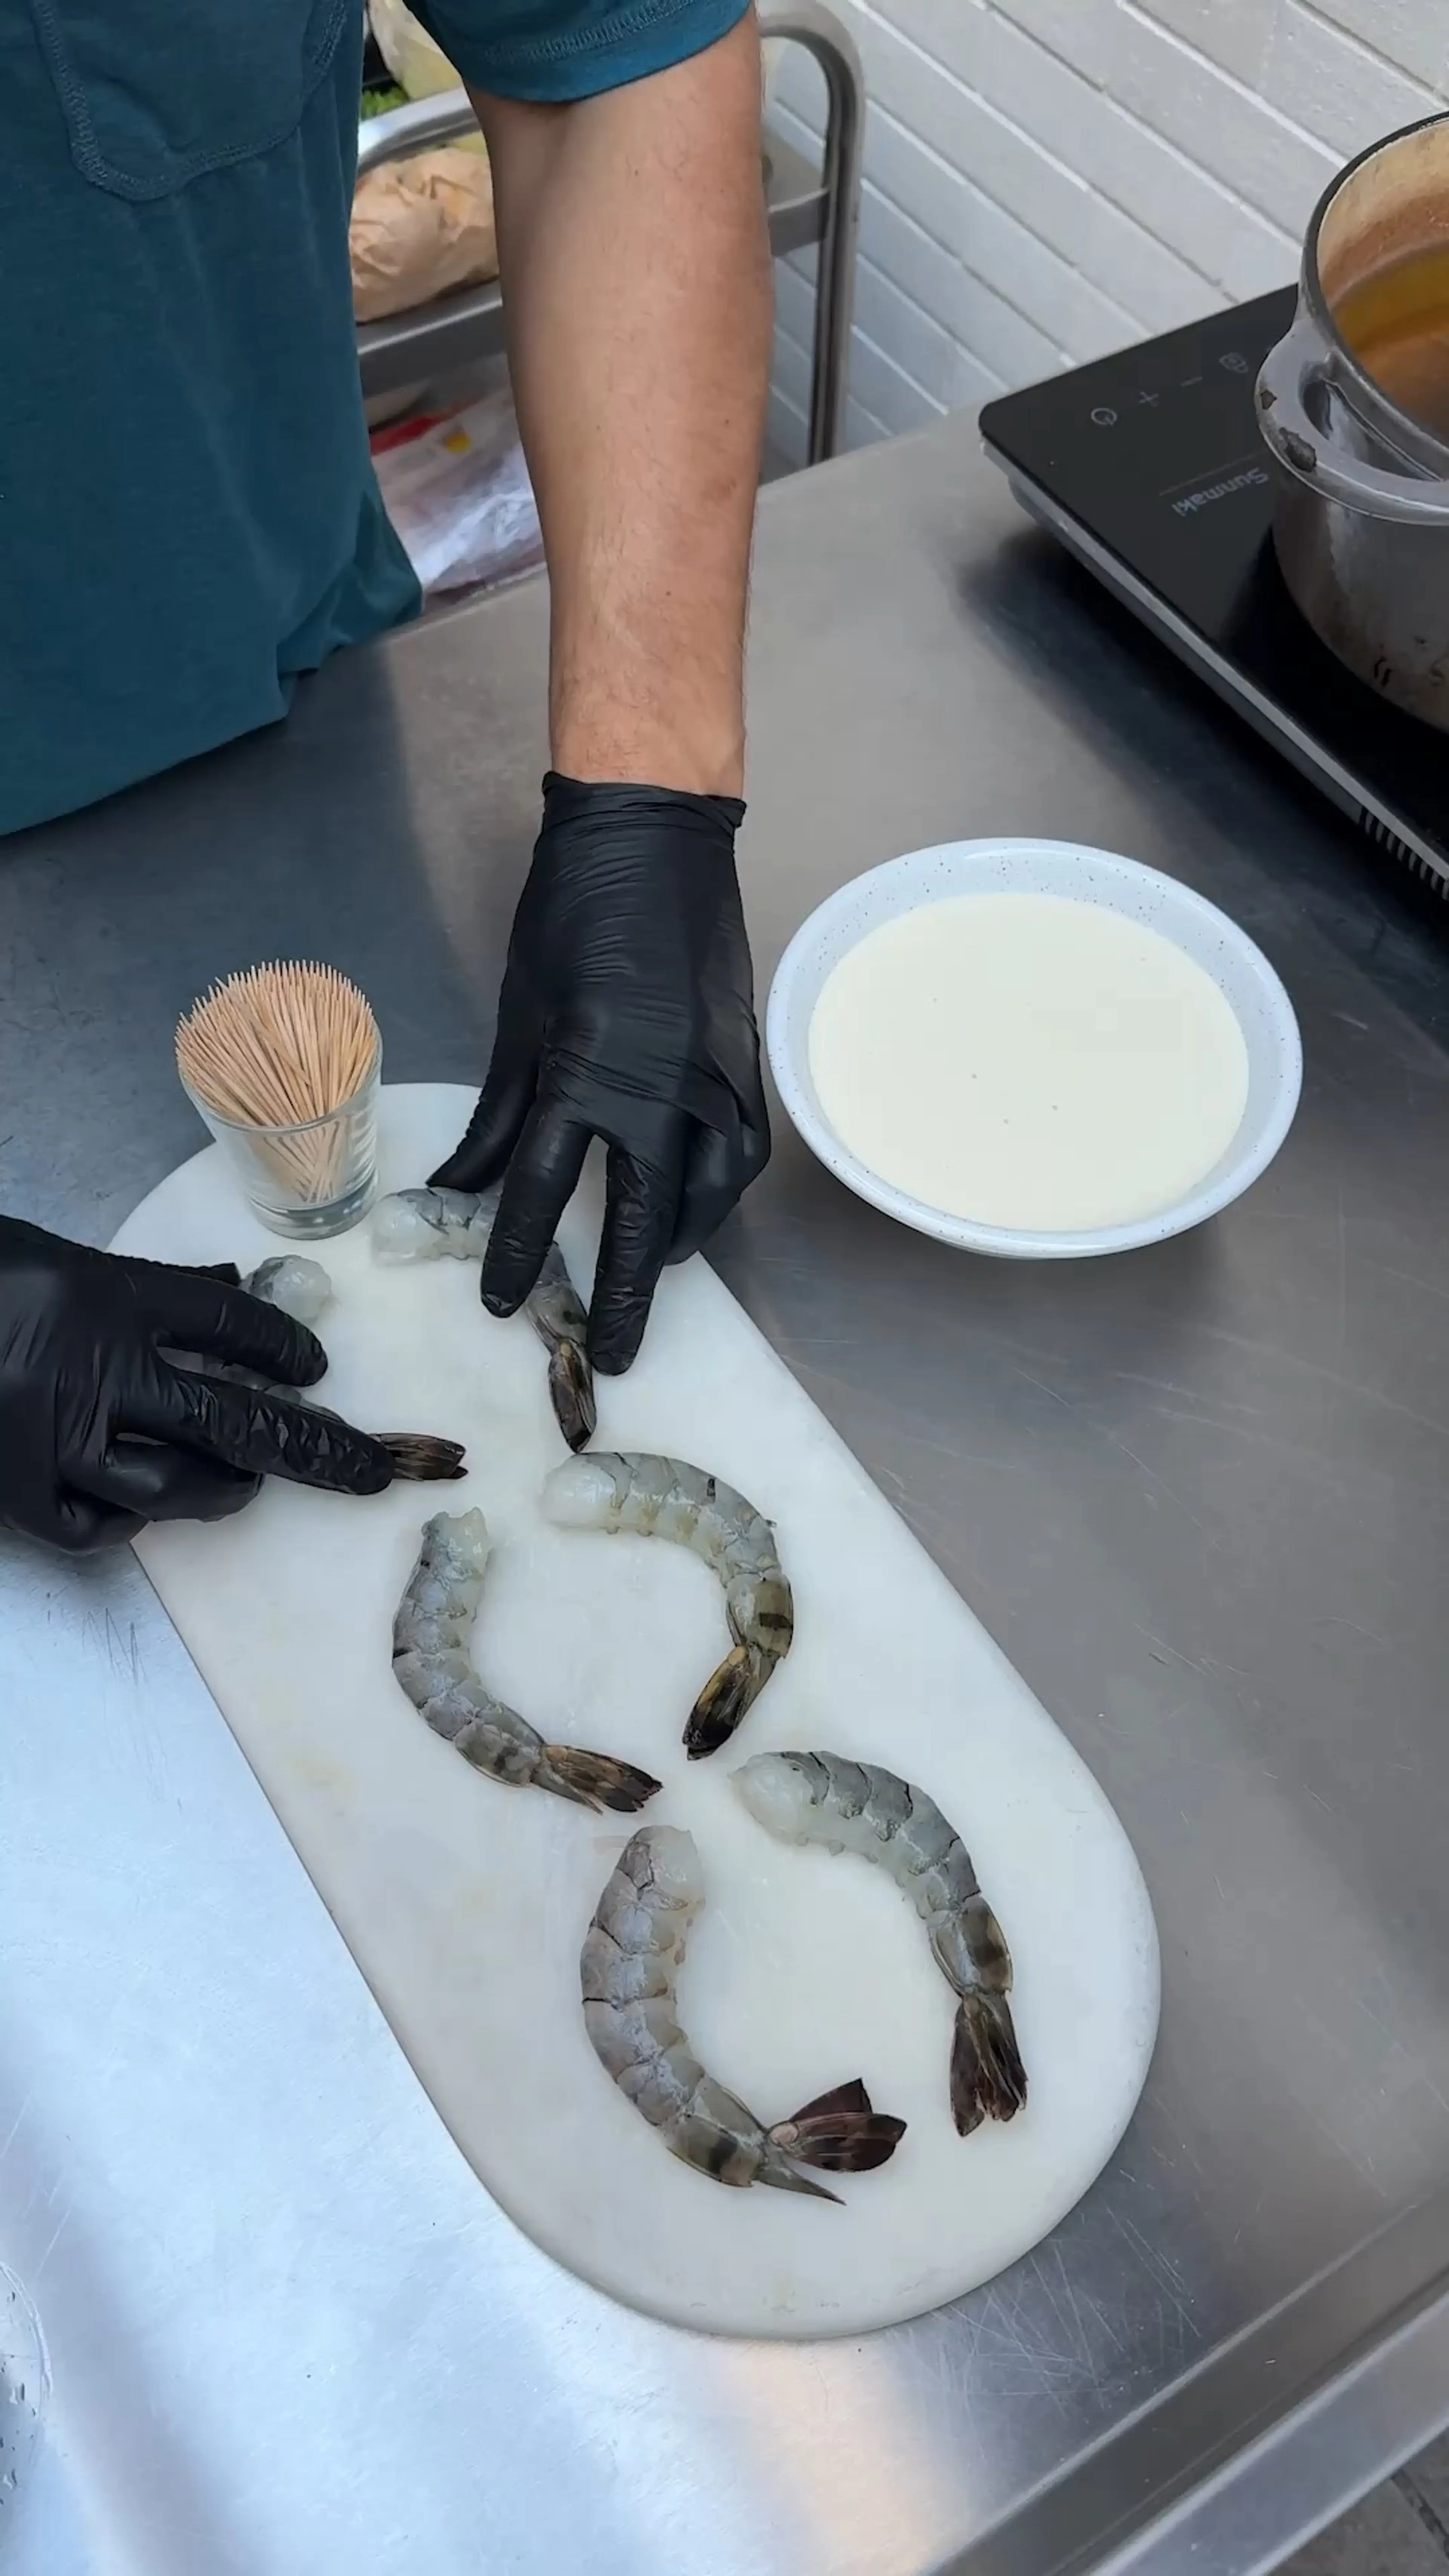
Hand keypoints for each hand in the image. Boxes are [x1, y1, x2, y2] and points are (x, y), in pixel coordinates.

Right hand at [0, 1218, 395, 1552]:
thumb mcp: (60, 1260)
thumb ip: (142, 1286)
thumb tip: (229, 1289)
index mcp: (100, 1293)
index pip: (226, 1323)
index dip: (283, 1347)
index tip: (317, 1369)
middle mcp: (87, 1369)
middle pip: (231, 1417)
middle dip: (313, 1450)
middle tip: (370, 1470)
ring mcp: (50, 1435)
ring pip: (172, 1484)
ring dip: (225, 1489)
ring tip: (250, 1483)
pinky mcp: (13, 1486)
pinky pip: (95, 1523)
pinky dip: (130, 1518)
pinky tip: (145, 1502)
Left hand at [432, 775, 769, 1372]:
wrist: (654, 839)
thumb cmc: (573, 915)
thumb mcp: (517, 1015)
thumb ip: (500, 1112)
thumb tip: (463, 1190)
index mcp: (588, 1074)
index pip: (543, 1191)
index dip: (521, 1254)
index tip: (504, 1304)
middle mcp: (663, 1090)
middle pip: (643, 1221)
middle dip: (624, 1295)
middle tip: (612, 1356)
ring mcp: (716, 1079)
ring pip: (708, 1198)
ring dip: (678, 1247)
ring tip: (650, 1281)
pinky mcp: (745, 1064)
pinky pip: (740, 1155)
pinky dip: (719, 1194)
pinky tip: (696, 1210)